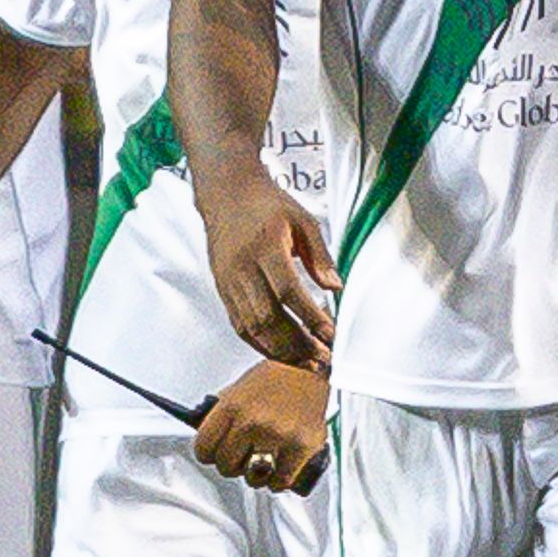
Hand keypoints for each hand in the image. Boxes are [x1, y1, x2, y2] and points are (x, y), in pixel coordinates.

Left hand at [194, 358, 330, 494]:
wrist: (311, 368)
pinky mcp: (300, 447)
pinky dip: (278, 480)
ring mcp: (277, 436)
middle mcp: (252, 422)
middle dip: (233, 464)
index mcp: (232, 407)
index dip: (210, 454)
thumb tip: (209, 439)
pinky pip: (280, 480)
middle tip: (243, 457)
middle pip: (225, 466)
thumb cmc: (276, 378)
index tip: (217, 453)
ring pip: (252, 478)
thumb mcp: (238, 389)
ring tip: (263, 463)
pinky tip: (279, 470)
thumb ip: (222, 414)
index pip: (203, 449)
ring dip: (256, 475)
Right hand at [198, 160, 338, 367]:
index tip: (331, 334)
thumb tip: (335, 287)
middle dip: (297, 344)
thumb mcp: (303, 219)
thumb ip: (320, 255)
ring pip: (252, 327)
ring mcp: (228, 282)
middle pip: (268, 317)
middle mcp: (241, 268)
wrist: (226, 193)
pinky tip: (282, 354)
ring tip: (307, 363)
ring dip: (280, 351)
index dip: (310, 317)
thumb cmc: (265, 203)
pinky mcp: (222, 290)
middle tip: (323, 359)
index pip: (287, 290)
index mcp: (264, 246)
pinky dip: (261, 345)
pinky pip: (239, 325)